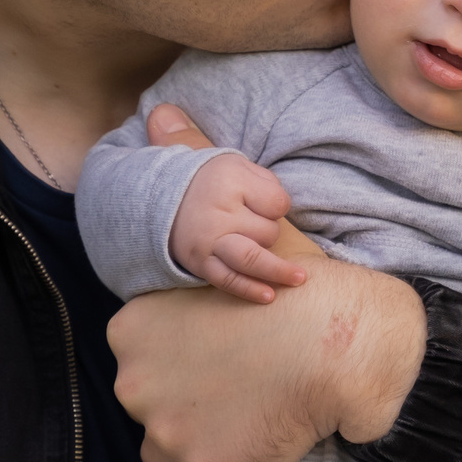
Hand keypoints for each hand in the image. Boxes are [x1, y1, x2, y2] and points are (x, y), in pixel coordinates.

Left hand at [107, 106, 426, 461]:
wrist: (354, 344)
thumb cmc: (306, 286)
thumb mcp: (247, 223)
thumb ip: (193, 170)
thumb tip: (157, 114)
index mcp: (134, 326)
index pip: (142, 354)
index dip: (186, 355)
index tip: (228, 350)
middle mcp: (136, 384)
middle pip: (151, 406)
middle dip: (189, 403)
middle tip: (246, 387)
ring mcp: (168, 435)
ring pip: (166, 456)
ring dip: (199, 448)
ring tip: (251, 425)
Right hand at [167, 138, 304, 304]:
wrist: (162, 197)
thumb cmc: (213, 182)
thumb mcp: (237, 166)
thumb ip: (266, 182)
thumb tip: (284, 208)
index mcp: (230, 181)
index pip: (277, 203)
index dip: (277, 205)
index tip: (263, 203)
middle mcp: (218, 212)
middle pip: (268, 232)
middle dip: (270, 231)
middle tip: (254, 223)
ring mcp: (208, 240)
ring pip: (251, 259)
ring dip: (278, 271)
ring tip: (299, 278)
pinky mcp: (200, 263)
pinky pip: (228, 280)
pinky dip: (249, 290)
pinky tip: (269, 296)